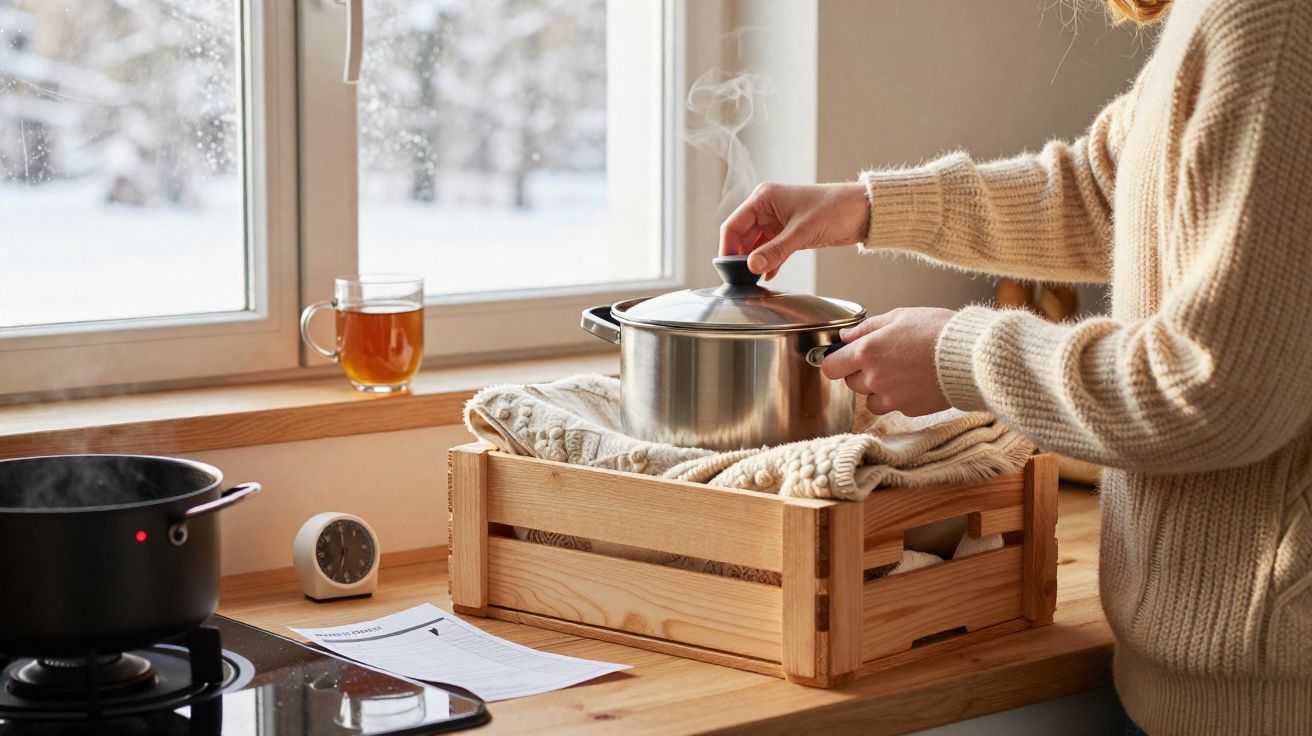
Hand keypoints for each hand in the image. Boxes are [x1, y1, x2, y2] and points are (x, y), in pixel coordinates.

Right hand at [720, 182, 870, 279]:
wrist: (863, 211)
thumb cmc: (835, 209)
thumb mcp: (803, 232)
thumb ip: (776, 251)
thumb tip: (752, 266)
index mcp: (764, 198)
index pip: (734, 225)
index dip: (727, 247)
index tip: (727, 269)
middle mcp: (767, 208)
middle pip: (742, 237)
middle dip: (741, 257)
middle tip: (741, 279)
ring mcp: (777, 222)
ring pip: (756, 245)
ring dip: (755, 262)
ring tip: (753, 280)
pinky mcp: (789, 233)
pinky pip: (770, 250)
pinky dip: (768, 263)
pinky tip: (768, 276)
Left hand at [821, 307, 956, 415]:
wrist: (971, 356)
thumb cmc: (937, 330)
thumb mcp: (899, 316)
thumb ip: (866, 328)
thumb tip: (845, 337)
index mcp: (867, 352)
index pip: (830, 367)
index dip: (836, 361)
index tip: (843, 358)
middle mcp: (874, 378)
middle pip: (850, 383)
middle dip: (860, 372)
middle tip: (883, 359)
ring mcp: (890, 397)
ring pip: (869, 399)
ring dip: (877, 389)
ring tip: (900, 372)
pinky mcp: (907, 409)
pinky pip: (892, 406)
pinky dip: (897, 397)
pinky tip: (914, 382)